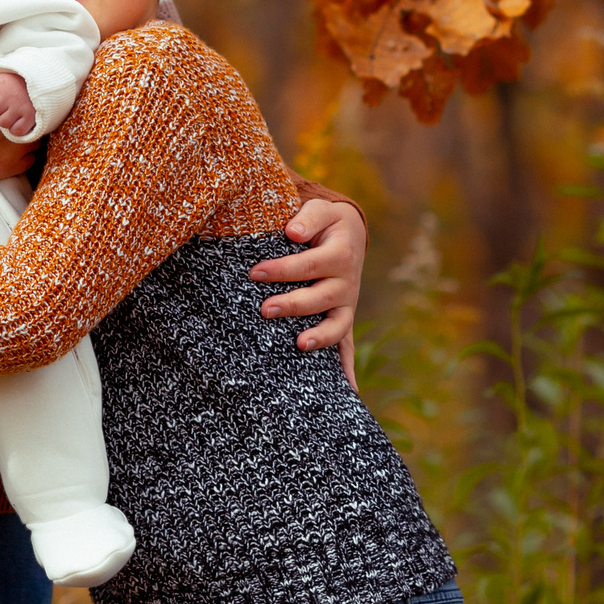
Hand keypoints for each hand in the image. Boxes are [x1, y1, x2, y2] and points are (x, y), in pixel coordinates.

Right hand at [0, 32, 30, 180]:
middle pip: (44, 115)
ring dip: (30, 130)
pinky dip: (22, 152)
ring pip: (37, 139)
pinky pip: (26, 161)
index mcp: (15, 92)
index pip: (44, 89)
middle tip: (21, 102)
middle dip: (34, 107)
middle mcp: (19, 123)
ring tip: (15, 120)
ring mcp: (11, 150)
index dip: (36, 86)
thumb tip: (16, 36)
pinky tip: (8, 140)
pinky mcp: (1, 168)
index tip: (25, 85)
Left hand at [0, 70, 37, 138]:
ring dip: (7, 119)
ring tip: (14, 110)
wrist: (40, 84)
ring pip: (3, 122)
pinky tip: (20, 118)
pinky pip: (16, 131)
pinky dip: (17, 127)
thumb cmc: (13, 84)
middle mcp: (11, 94)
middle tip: (8, 102)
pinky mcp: (30, 118)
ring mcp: (21, 107)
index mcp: (2, 82)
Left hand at [251, 199, 364, 387]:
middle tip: (264, 309)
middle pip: (321, 298)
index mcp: (341, 254)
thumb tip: (292, 232)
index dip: (283, 269)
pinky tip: (348, 393)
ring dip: (320, 338)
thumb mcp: (321, 210)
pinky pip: (347, 348)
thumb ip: (307, 217)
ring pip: (337, 326)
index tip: (255, 272)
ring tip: (298, 345)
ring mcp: (347, 305)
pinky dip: (347, 370)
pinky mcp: (343, 319)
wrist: (348, 233)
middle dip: (293, 305)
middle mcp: (347, 283)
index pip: (309, 264)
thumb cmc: (325, 222)